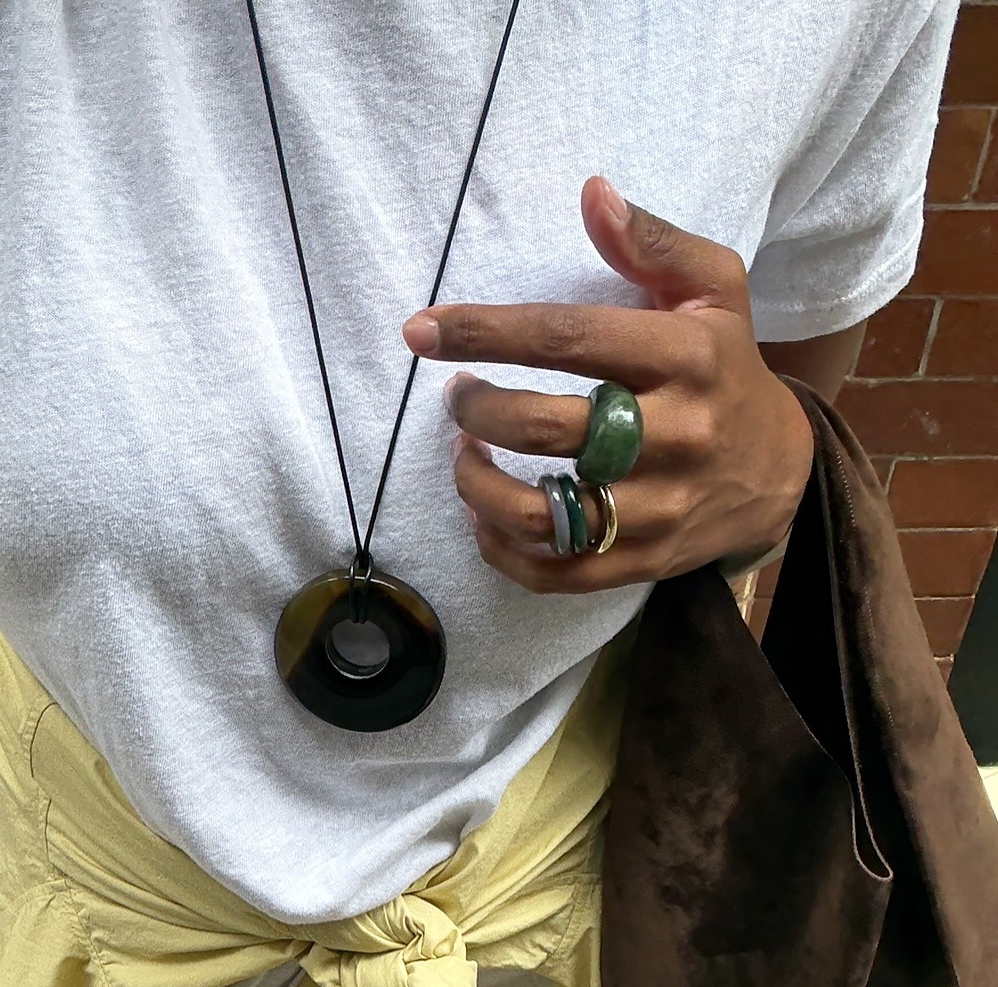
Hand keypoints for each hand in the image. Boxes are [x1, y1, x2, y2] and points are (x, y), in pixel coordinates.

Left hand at [402, 177, 813, 594]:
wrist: (783, 474)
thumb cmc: (727, 369)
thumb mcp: (715, 290)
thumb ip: (653, 242)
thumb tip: (593, 193)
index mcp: (686, 357)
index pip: (570, 338)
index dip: (487, 331)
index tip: (423, 331)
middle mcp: (676, 435)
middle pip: (549, 428)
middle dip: (480, 409)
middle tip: (458, 396)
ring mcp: (659, 508)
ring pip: (543, 513)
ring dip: (479, 486)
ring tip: (464, 455)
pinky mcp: (643, 561)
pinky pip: (555, 572)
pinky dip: (502, 550)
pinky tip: (484, 516)